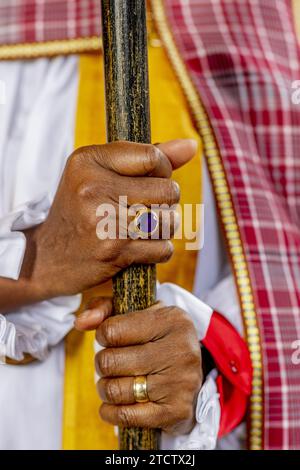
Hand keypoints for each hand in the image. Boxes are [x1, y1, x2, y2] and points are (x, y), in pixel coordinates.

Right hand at [21, 139, 196, 300]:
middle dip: (165, 203)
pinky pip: (163, 248)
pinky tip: (138, 248)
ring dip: (163, 228)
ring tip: (141, 228)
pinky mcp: (114, 250)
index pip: (153, 157)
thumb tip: (191, 145)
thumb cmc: (81, 211)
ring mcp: (104, 220)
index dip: (163, 170)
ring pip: (169, 220)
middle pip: (168, 190)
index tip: (151, 180)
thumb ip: (146, 157)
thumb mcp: (101, 174)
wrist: (47, 257)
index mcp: (88, 160)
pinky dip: (157, 250)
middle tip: (144, 209)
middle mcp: (93, 187)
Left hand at [75, 297, 201, 434]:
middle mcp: (180, 349)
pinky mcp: (176, 411)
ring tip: (113, 382)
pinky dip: (111, 412)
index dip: (102, 336)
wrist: (195, 371)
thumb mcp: (137, 313)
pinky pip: (126, 416)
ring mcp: (180, 382)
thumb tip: (80, 322)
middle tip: (110, 364)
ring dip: (105, 389)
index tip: (110, 339)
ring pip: (115, 390)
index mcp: (171, 319)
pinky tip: (114, 405)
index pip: (112, 331)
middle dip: (102, 364)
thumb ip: (105, 309)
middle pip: (110, 362)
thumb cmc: (156, 337)